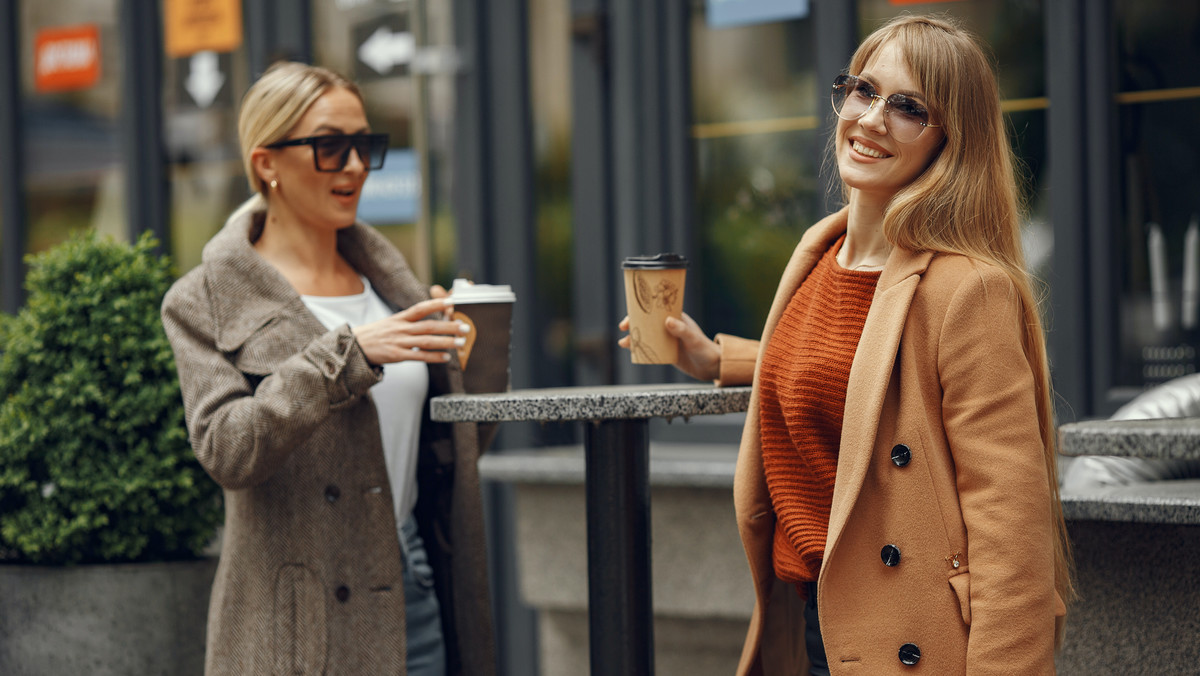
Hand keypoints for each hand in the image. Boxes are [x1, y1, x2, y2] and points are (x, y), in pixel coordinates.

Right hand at [352, 297, 469, 364]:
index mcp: (400, 318)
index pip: (420, 308)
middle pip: (429, 325)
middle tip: (466, 327)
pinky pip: (419, 356)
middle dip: (449, 326)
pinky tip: (446, 358)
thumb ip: (408, 320)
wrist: (354, 347)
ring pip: (427, 341)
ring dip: (446, 342)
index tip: (452, 302)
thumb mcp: (390, 322)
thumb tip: (427, 315)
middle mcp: (401, 328)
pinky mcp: (396, 356)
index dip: (436, 304)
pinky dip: (433, 357)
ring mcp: (399, 342)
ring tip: (461, 343)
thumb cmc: (375, 335)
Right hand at [617, 312, 719, 381]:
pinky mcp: (665, 351)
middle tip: (623, 327)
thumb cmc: (706, 350)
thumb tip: (668, 321)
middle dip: (633, 323)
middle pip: (647, 322)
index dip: (643, 310)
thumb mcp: (693, 339)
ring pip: (646, 335)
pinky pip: (649, 347)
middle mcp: (670, 326)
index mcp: (676, 318)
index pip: (656, 310)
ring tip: (623, 343)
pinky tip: (631, 350)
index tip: (632, 314)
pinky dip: (639, 348)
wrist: (711, 367)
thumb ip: (682, 331)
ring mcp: (666, 339)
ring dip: (634, 337)